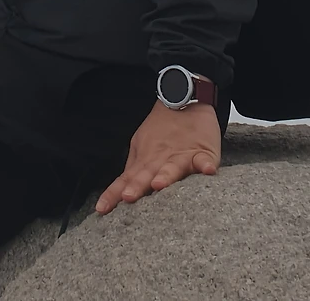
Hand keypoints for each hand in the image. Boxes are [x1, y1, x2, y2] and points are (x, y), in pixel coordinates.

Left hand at [95, 101, 220, 213]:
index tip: (101, 209)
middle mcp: (160, 160)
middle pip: (146, 174)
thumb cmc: (162, 130)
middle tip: (128, 197)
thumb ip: (134, 170)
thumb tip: (121, 193)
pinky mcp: (202, 151)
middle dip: (137, 186)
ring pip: (172, 167)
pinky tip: (208, 170)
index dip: (113, 194)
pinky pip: (204, 159)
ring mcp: (181, 156)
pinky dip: (206, 165)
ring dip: (166, 175)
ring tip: (159, 184)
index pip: (125, 180)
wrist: (184, 99)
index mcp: (144, 161)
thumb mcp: (142, 147)